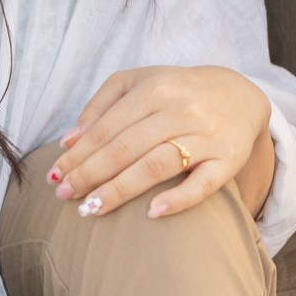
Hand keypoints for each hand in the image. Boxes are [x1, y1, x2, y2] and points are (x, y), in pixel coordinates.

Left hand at [50, 63, 274, 222]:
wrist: (240, 94)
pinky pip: (202, 183)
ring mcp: (206, 135)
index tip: (55, 175)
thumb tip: (68, 140)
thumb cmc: (179, 91)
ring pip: (157, 164)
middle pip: (127, 147)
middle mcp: (181, 109)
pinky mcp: (229, 159)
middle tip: (65, 195)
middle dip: (91, 173)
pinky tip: (152, 213)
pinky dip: (178, 199)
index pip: (107, 127)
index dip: (79, 153)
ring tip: (92, 208)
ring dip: (121, 189)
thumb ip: (101, 106)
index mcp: (155, 88)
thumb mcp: (140, 83)